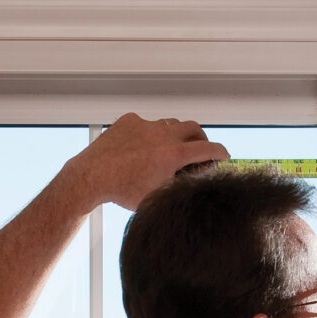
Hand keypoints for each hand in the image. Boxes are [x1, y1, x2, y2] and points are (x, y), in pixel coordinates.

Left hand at [68, 114, 229, 210]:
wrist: (91, 177)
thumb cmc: (121, 191)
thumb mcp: (157, 197)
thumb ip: (178, 189)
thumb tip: (191, 190)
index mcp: (173, 155)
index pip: (208, 149)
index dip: (221, 153)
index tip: (224, 156)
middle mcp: (162, 135)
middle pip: (194, 128)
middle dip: (201, 138)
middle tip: (200, 149)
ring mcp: (145, 125)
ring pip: (170, 123)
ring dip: (176, 134)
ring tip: (170, 149)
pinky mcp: (130, 120)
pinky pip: (147, 123)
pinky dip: (150, 134)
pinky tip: (142, 148)